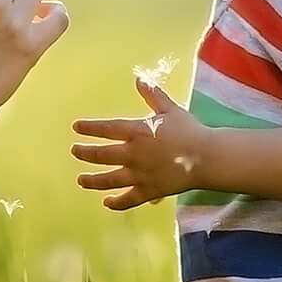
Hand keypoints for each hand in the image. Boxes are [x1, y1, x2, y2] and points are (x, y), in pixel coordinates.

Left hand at [71, 76, 211, 209]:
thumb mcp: (170, 109)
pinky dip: (116, 203)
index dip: (90, 128)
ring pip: (110, 180)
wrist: (207, 157)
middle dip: (85, 153)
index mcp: (138, 132)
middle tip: (75, 151)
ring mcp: (140, 175)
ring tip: (81, 180)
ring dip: (93, 181)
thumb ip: (153, 95)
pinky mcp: (149, 191)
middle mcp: (134, 154)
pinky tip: (106, 202)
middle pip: (102, 155)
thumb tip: (139, 78)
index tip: (76, 127)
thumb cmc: (189, 131)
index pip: (107, 129)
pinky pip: (129, 199)